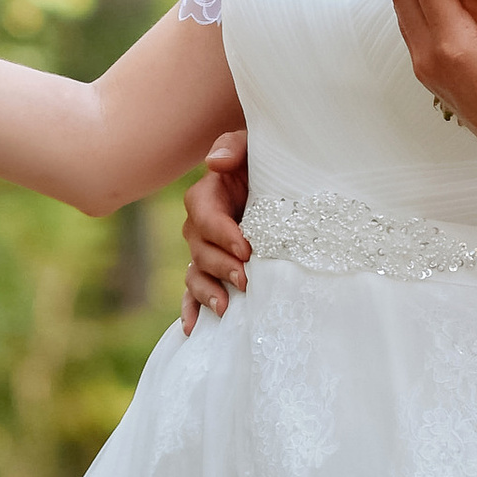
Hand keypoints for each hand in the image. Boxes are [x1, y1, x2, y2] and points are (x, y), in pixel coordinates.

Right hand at [181, 128, 250, 330]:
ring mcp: (205, 251)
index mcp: (209, 196)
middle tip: (246, 280)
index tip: (246, 248)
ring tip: (226, 307)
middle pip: (199, 249)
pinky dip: (191, 310)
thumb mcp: (254, 147)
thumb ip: (234, 146)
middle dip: (221, 266)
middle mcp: (201, 226)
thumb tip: (215, 163)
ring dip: (207, 291)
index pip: (205, 215)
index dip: (222, 233)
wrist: (284, 186)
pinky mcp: (213, 270)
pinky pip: (193, 292)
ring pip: (196, 273)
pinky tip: (195, 329)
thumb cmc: (270, 165)